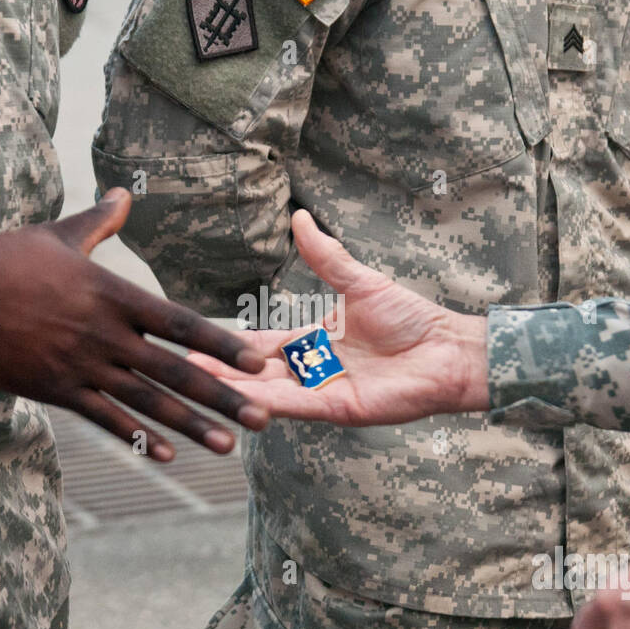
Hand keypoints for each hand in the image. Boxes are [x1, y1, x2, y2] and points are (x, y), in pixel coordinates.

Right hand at [0, 189, 268, 461]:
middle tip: (261, 420)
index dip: (221, 345)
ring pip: (147, 402)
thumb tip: (124, 193)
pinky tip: (166, 456)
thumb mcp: (59, 236)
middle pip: (175, 371)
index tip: (256, 364)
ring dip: (190, 426)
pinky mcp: (56, 389)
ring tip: (226, 446)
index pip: (181, 324)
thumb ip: (100, 221)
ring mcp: (82, 364)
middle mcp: (106, 333)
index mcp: (114, 294)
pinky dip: (136, 438)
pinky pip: (104, 419)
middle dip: (223, 398)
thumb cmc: (6, 258)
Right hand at [187, 210, 489, 426]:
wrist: (449, 348)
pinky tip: (242, 400)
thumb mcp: (359, 282)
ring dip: (235, 391)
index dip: (228, 345)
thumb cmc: (412, 318)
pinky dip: (270, 403)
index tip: (192, 341)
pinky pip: (300, 405)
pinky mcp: (341, 409)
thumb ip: (325, 257)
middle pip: (257, 373)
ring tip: (198, 386)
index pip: (262, 344)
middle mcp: (314, 370)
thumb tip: (299, 219)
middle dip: (220, 371)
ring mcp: (325, 392)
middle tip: (180, 367)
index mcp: (314, 342)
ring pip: (270, 394)